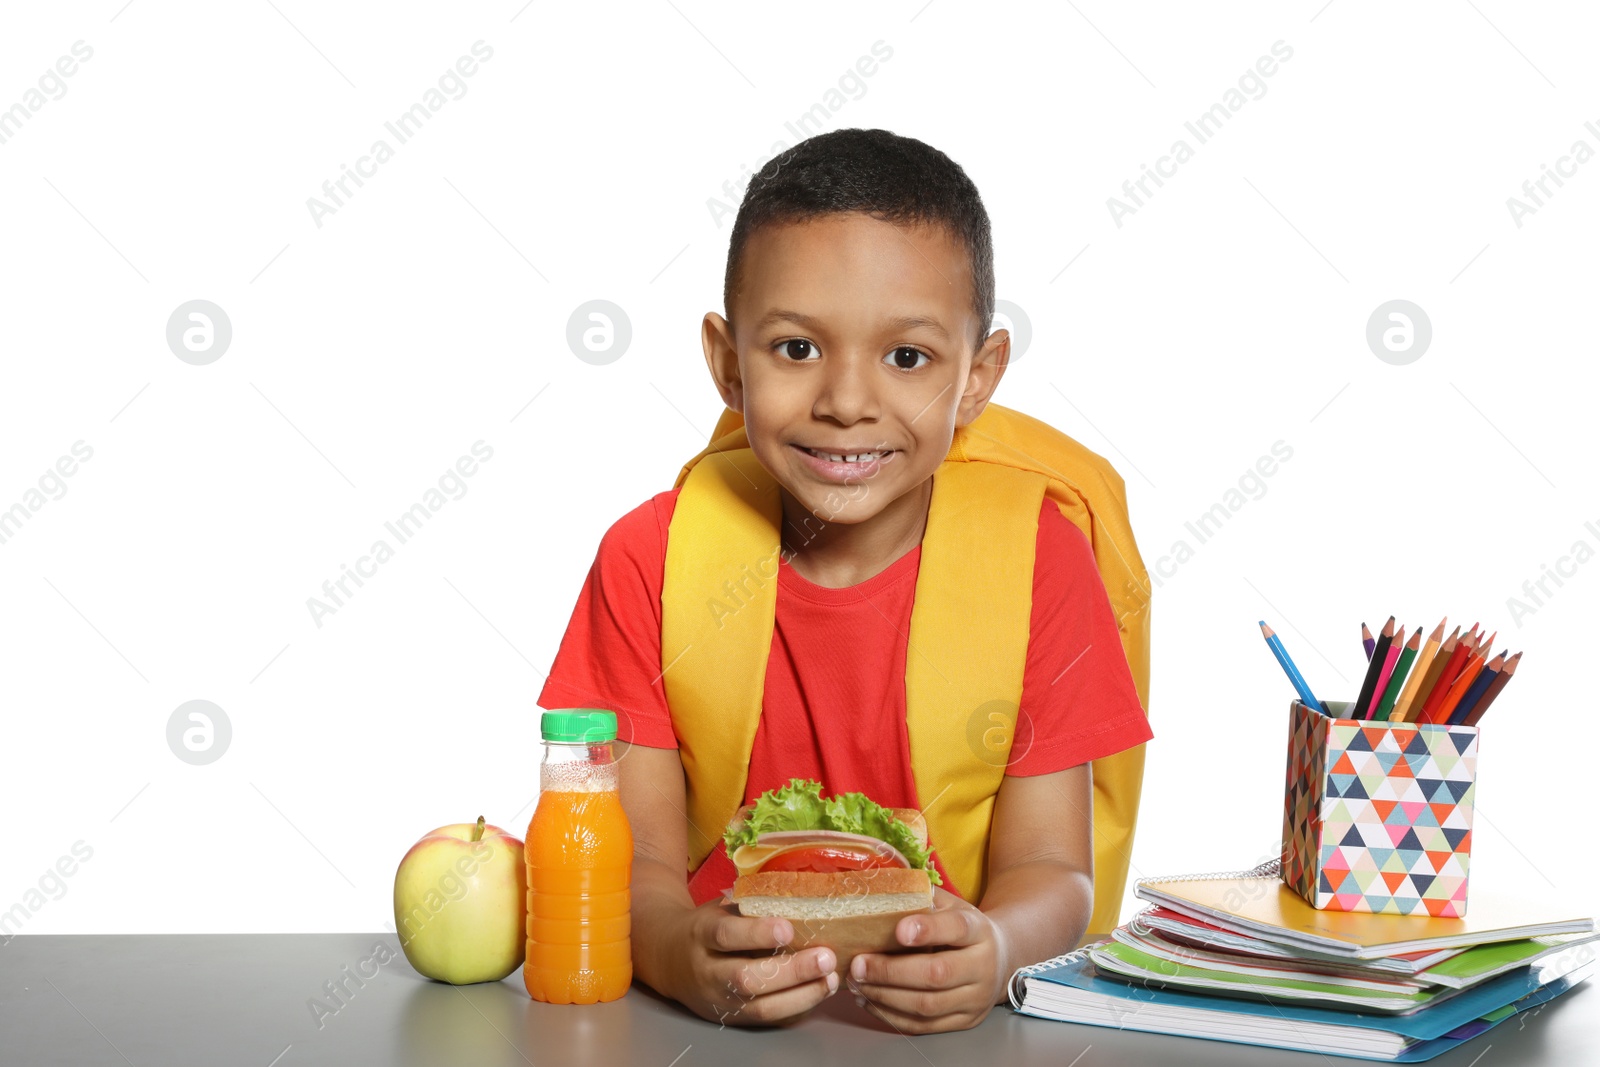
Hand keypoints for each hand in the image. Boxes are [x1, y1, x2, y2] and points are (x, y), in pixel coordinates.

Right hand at [672, 899, 840, 1026]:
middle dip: (791, 971)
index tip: (788, 927)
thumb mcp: (719, 907)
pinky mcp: (732, 1018)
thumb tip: (799, 891)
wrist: (669, 958)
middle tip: (825, 958)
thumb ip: (751, 904)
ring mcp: (719, 1000)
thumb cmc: (706, 926)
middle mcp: (707, 971)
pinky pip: (767, 1019)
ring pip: (760, 1007)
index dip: (756, 933)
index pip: (726, 935)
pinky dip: (797, 1008)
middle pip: (746, 979)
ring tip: (830, 979)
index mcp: (701, 934)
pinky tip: (818, 993)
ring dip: (801, 995)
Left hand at [847, 887, 1006, 1033]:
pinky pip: (924, 1026)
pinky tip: (869, 1000)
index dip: (928, 929)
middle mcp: (982, 966)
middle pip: (937, 974)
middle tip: (857, 965)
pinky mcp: (965, 1021)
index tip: (898, 930)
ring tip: (856, 983)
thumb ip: (922, 898)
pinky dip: (892, 1015)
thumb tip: (880, 888)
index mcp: (978, 930)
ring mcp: (975, 999)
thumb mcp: (951, 905)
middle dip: (891, 972)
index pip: (956, 928)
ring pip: (927, 1005)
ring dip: (885, 996)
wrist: (1000, 959)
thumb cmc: (963, 929)